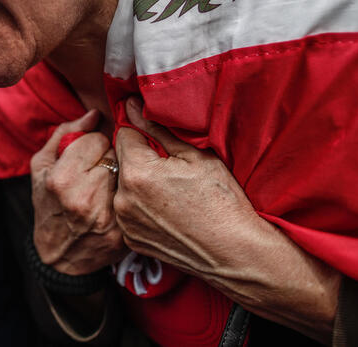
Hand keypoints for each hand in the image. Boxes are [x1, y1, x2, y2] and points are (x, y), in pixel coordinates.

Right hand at [31, 110, 125, 275]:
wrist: (58, 256)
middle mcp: (84, 199)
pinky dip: (130, 197)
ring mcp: (106, 218)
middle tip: (98, 171)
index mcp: (62, 179)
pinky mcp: (122, 233)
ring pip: (128, 176)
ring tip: (106, 187)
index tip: (87, 155)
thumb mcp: (42, 165)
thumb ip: (66, 133)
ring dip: (120, 177)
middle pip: (116, 156)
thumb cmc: (47, 203)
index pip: (97, 140)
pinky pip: (135, 199)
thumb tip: (95, 114)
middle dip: (108, 159)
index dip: (92, 144)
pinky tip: (117, 203)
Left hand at [114, 97, 340, 340]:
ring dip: (138, 183)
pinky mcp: (131, 240)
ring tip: (170, 192)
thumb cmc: (222, 201)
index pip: (124, 134)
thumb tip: (131, 105)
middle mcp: (122, 198)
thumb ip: (157, 128)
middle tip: (170, 170)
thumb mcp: (195, 156)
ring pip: (123, 187)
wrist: (236, 253)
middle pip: (122, 161)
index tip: (160, 141)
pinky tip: (166, 211)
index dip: (143, 133)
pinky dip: (140, 208)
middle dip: (140, 159)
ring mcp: (125, 222)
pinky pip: (128, 212)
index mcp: (136, 172)